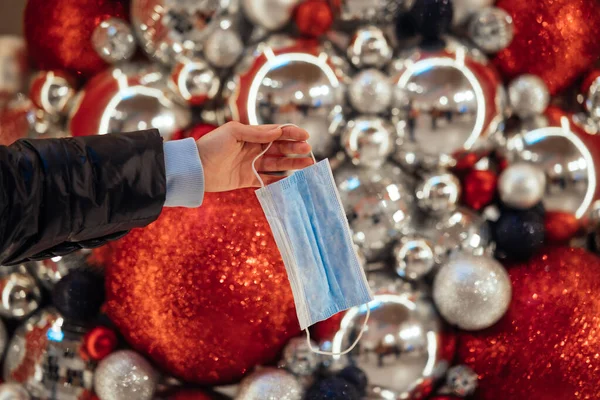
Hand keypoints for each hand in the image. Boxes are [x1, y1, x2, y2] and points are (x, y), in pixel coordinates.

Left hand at [196, 122, 312, 191]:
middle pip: (280, 148)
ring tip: (307, 165)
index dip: (291, 133)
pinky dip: (279, 181)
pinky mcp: (247, 179)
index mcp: (251, 134)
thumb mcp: (233, 133)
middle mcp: (254, 148)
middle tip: (308, 150)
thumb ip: (256, 133)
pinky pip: (267, 180)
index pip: (276, 132)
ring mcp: (251, 164)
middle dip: (295, 149)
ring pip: (277, 163)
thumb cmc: (211, 146)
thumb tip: (278, 131)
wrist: (195, 168)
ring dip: (292, 163)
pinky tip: (292, 180)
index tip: (305, 136)